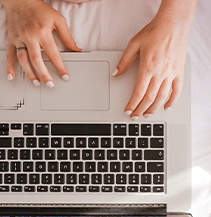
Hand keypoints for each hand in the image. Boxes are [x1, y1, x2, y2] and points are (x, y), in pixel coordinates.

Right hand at [2, 0, 80, 86]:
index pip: (53, 54)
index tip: (65, 76)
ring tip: (36, 83)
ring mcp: (19, 39)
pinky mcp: (11, 40)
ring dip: (29, 73)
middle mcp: (30, 36)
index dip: (60, 67)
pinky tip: (11, 76)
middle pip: (37, 60)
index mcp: (42, 32)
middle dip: (44, 74)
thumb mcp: (58, 19)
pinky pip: (9, 55)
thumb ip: (67, 36)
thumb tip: (76, 49)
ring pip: (23, 60)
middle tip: (50, 85)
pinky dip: (9, 67)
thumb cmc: (39, 9)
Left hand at [113, 0, 196, 118]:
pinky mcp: (179, 72)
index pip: (138, 92)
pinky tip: (167, 107)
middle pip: (149, 98)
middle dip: (140, 109)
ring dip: (154, 108)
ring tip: (147, 115)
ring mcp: (171, 73)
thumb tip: (115, 74)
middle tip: (135, 116)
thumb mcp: (134, 44)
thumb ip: (124, 61)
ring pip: (162, 97)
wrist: (173, 23)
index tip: (128, 111)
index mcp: (147, 68)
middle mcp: (160, 73)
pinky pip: (177, 90)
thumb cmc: (154, 32)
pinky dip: (172, 100)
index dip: (132, 104)